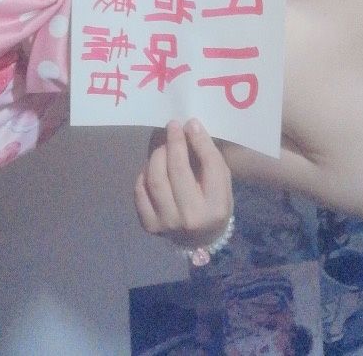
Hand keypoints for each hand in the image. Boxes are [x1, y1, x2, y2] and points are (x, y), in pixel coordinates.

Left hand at [134, 118, 233, 248]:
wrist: (199, 239)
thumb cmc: (212, 203)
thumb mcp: (221, 182)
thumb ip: (209, 156)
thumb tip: (190, 126)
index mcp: (217, 207)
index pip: (209, 165)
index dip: (199, 140)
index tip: (190, 123)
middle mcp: (192, 218)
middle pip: (178, 170)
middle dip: (175, 143)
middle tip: (173, 126)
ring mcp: (168, 224)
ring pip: (156, 179)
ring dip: (158, 155)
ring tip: (163, 145)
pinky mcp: (150, 226)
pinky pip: (140, 191)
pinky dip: (144, 174)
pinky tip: (153, 166)